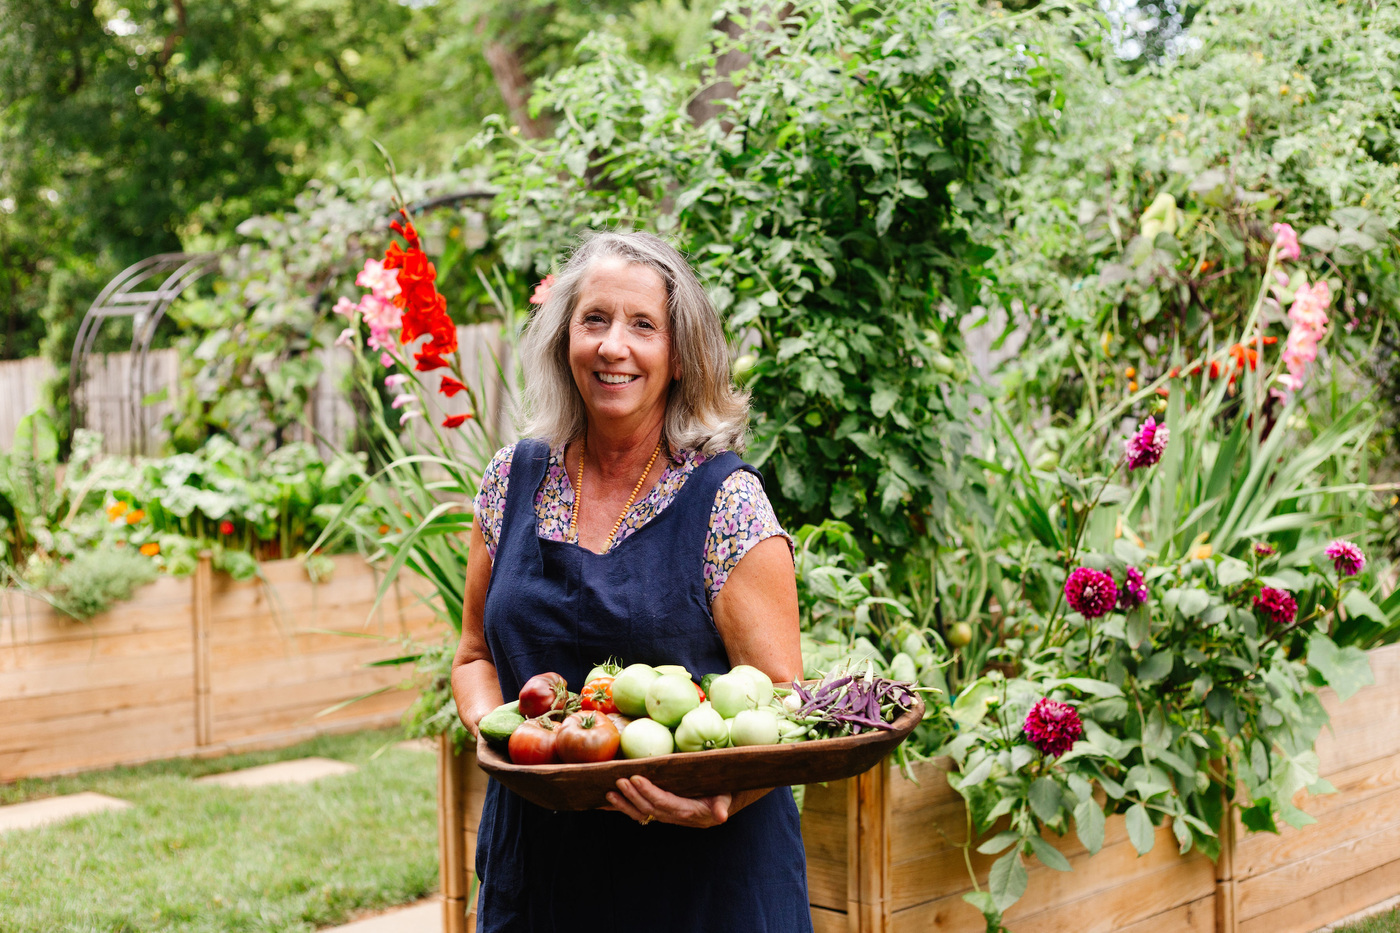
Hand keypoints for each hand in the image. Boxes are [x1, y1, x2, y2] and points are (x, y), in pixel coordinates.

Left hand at [605, 776, 732, 827]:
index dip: (649, 792)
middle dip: (632, 796)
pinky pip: (638, 813)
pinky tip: (607, 804)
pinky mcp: (658, 814)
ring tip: (609, 794)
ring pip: (640, 814)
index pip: (663, 802)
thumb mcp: (725, 798)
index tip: (636, 779)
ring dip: (624, 805)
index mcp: (687, 811)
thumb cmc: (721, 794)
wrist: (719, 805)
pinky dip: (622, 809)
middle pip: (649, 808)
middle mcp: (673, 817)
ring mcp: (664, 817)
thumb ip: (721, 806)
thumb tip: (721, 816)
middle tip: (619, 781)